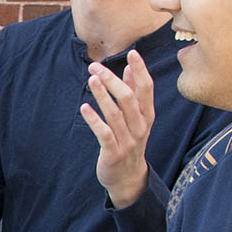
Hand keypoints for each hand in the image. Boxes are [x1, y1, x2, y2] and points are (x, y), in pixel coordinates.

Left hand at [82, 49, 155, 209]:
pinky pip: (104, 134)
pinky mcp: (113, 153)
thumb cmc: (130, 143)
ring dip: (102, 95)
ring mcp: (128, 141)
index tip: (132, 52)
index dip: (140, 70)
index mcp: (147, 116)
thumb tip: (129, 69)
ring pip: (115, 114)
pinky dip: (94, 120)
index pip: (146, 89)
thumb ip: (133, 94)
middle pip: (128, 98)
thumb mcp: (136, 119)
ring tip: (91, 79)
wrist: (127, 179)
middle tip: (95, 66)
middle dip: (112, 80)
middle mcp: (140, 127)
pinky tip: (84, 108)